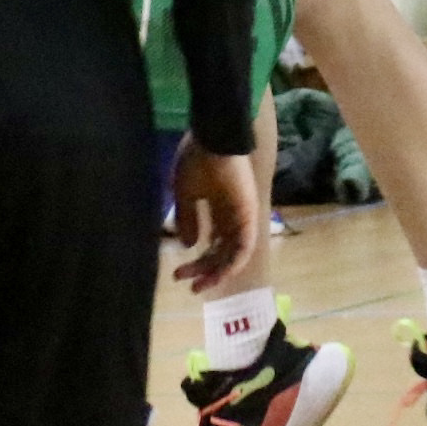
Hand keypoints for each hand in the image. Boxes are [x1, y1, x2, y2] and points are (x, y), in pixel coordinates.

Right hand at [166, 143, 260, 290]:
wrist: (213, 140)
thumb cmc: (197, 160)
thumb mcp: (185, 194)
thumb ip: (187, 219)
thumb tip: (188, 245)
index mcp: (216, 208)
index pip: (209, 243)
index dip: (195, 261)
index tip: (177, 274)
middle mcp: (230, 216)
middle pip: (219, 252)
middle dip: (202, 270)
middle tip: (184, 282)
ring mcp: (241, 217)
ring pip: (232, 254)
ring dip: (216, 272)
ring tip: (198, 286)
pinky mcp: (249, 215)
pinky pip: (245, 246)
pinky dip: (233, 262)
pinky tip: (219, 273)